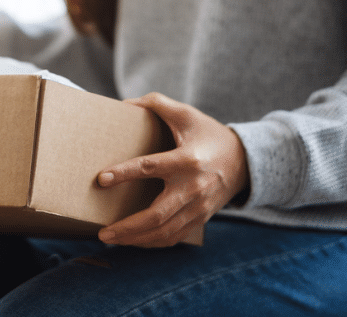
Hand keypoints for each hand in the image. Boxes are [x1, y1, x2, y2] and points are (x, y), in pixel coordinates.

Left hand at [97, 92, 248, 247]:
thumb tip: (125, 104)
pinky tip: (133, 241)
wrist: (245, 161)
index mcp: (187, 159)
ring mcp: (198, 207)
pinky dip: (152, 242)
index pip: (150, 167)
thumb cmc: (209, 134)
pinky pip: (174, 237)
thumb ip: (156, 103)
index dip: (125, 173)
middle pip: (157, 214)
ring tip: (110, 238)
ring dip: (136, 239)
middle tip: (102, 231)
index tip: (101, 179)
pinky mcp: (200, 219)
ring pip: (164, 231)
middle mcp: (193, 187)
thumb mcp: (186, 114)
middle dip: (127, 226)